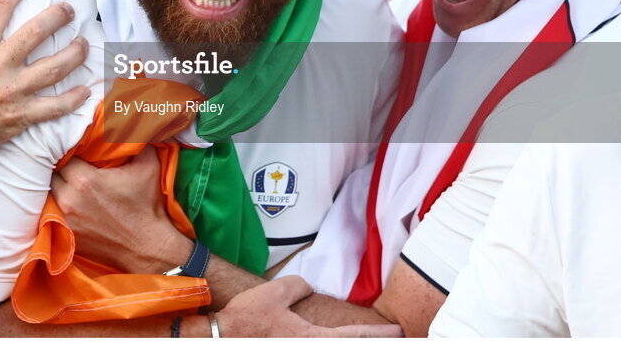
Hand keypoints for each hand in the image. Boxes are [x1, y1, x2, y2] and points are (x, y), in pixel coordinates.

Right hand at [0, 0, 90, 164]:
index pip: (0, 5)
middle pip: (38, 31)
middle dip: (59, 15)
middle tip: (70, 10)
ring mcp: (13, 91)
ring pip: (55, 67)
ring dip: (76, 53)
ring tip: (85, 44)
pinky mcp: (21, 116)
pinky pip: (55, 106)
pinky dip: (74, 99)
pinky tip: (85, 91)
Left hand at [51, 146, 189, 272]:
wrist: (148, 247)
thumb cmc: (147, 205)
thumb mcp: (148, 166)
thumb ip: (136, 141)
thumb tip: (134, 121)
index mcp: (85, 180)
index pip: (62, 156)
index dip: (68, 151)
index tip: (76, 150)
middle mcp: (70, 199)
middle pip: (51, 175)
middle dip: (60, 168)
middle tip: (70, 163)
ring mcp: (66, 220)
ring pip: (49, 194)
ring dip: (57, 186)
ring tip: (68, 181)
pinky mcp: (67, 235)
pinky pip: (53, 214)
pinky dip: (59, 206)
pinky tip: (71, 201)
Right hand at [216, 277, 402, 337]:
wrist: (223, 338)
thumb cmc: (247, 319)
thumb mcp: (274, 292)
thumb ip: (298, 285)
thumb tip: (307, 288)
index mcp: (312, 338)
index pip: (356, 336)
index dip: (380, 333)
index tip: (398, 331)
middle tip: (395, 337)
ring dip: (352, 341)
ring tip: (366, 336)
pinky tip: (336, 337)